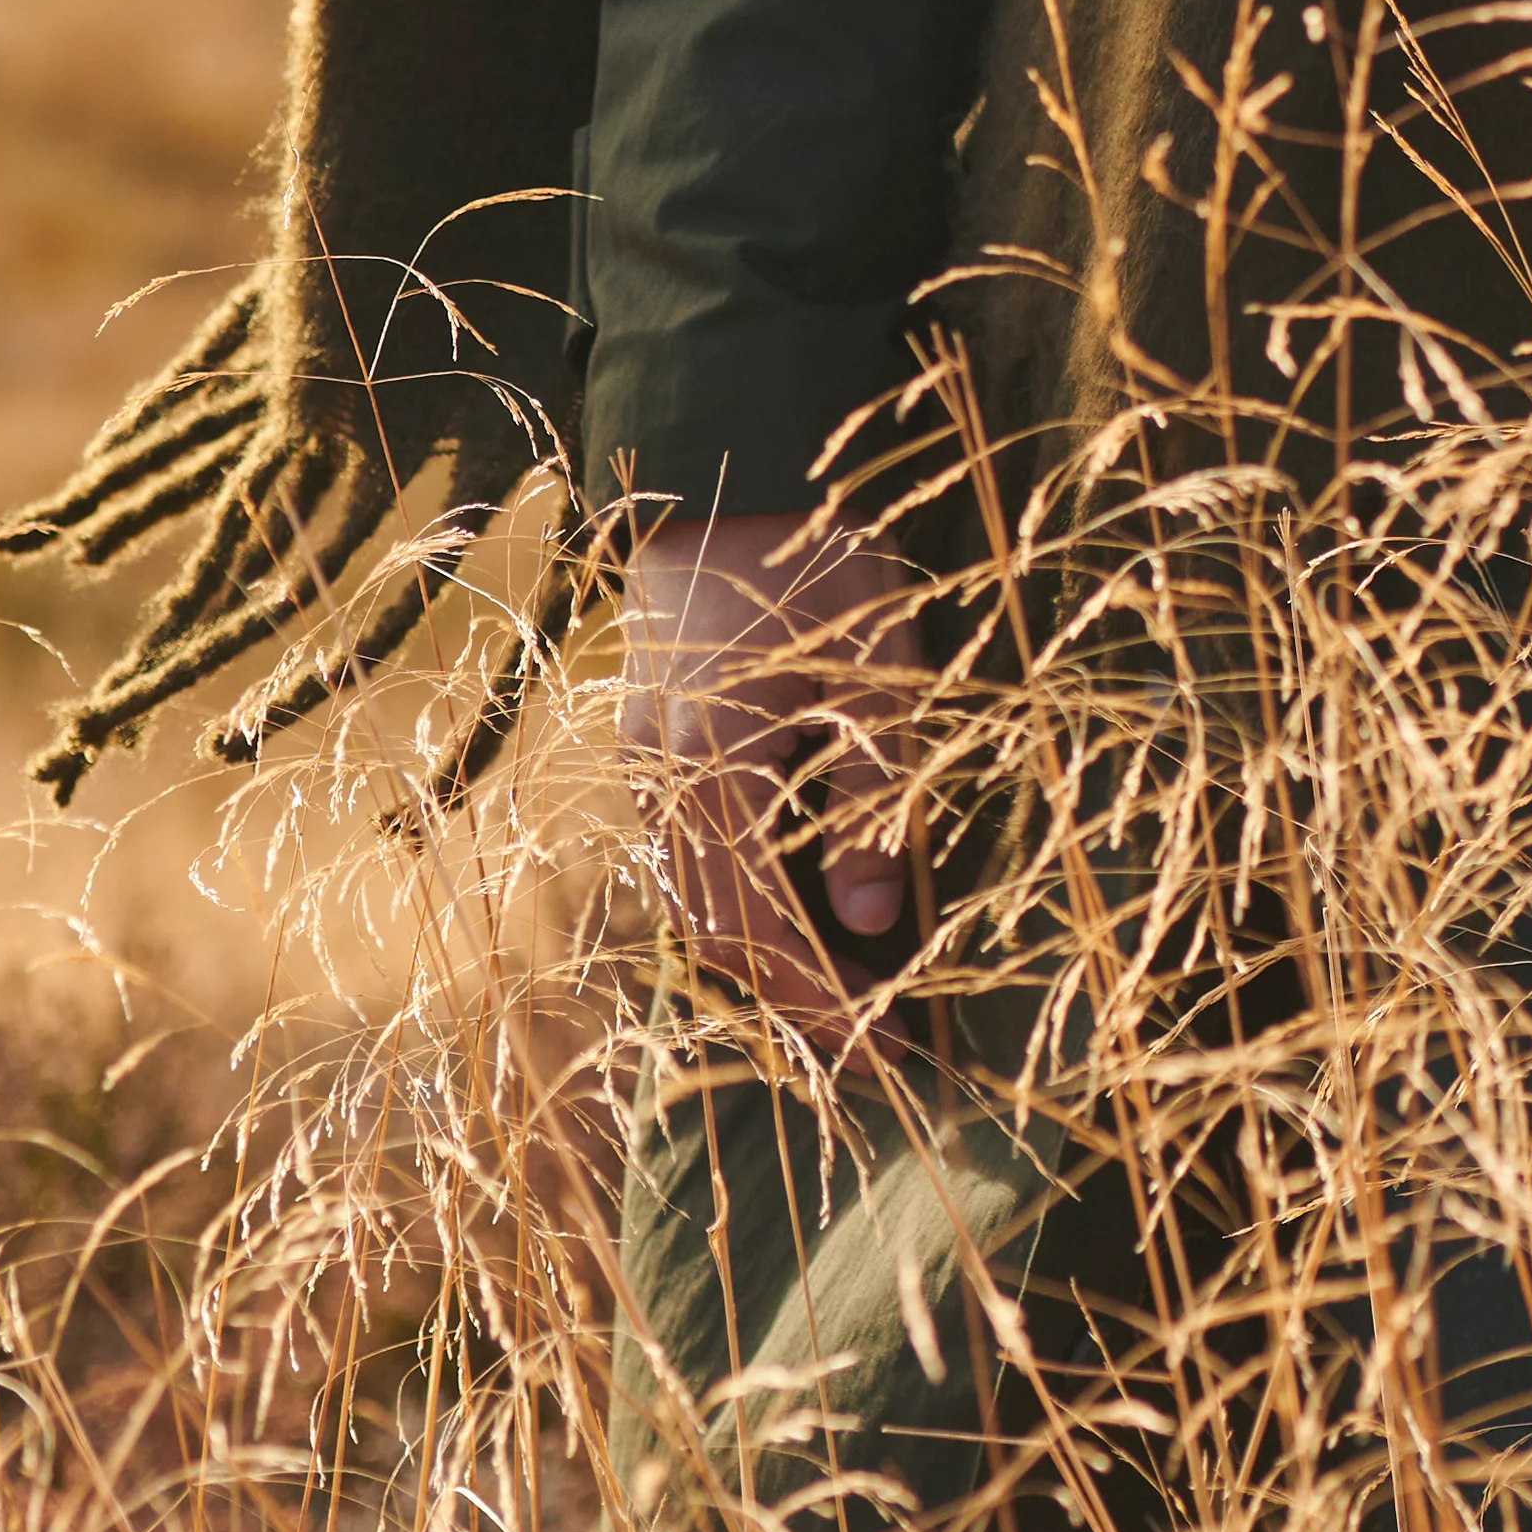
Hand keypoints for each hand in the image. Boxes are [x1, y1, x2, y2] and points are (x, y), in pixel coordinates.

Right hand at [621, 508, 923, 1058]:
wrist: (732, 484)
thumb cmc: (821, 571)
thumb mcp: (876, 676)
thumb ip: (869, 799)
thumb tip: (869, 921)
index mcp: (713, 768)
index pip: (757, 926)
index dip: (817, 998)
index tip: (883, 1045)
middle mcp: (662, 784)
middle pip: (716, 934)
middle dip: (793, 1001)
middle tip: (875, 1046)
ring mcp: (648, 772)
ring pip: (693, 906)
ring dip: (763, 963)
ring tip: (843, 1003)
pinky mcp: (654, 756)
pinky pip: (686, 865)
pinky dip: (736, 913)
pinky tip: (794, 926)